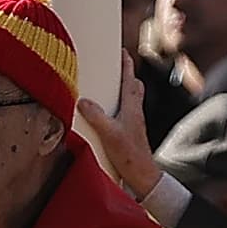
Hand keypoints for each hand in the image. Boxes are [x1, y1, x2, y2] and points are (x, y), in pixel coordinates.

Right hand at [71, 48, 164, 210]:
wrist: (143, 176)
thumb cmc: (130, 155)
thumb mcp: (109, 133)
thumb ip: (96, 116)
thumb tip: (83, 102)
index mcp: (132, 107)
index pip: (130, 79)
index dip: (127, 64)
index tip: (122, 51)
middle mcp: (135, 112)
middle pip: (134, 86)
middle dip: (127, 74)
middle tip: (117, 67)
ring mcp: (134, 122)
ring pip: (132, 99)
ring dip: (124, 90)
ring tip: (111, 86)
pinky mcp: (130, 132)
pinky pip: (126, 112)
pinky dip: (119, 106)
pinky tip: (109, 114)